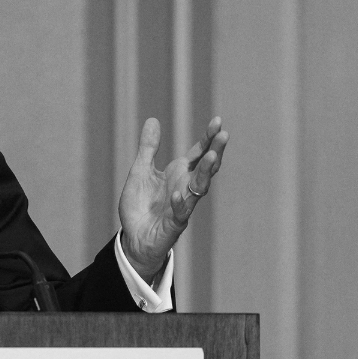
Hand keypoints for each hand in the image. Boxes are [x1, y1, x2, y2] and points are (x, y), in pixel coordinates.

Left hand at [118, 116, 227, 279]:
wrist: (133, 238)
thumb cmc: (140, 206)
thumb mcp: (140, 171)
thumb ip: (148, 148)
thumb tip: (153, 120)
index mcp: (179, 174)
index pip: (198, 153)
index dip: (208, 138)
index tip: (218, 121)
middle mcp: (185, 188)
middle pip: (205, 168)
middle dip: (215, 152)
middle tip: (224, 135)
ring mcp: (182, 206)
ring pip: (199, 189)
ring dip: (205, 173)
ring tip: (212, 157)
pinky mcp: (173, 224)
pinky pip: (179, 214)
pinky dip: (179, 204)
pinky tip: (177, 195)